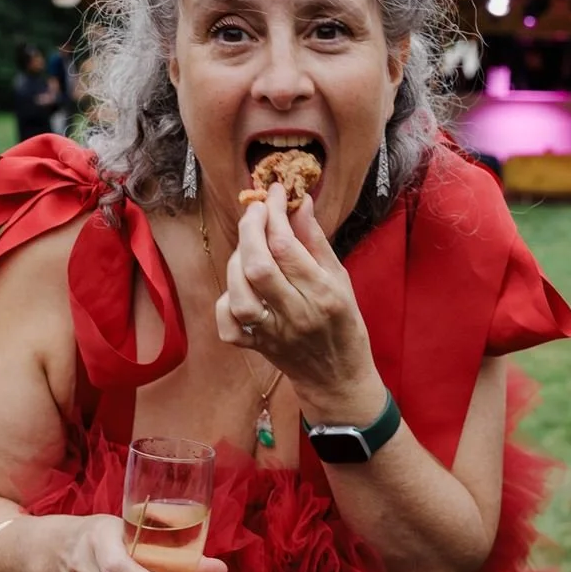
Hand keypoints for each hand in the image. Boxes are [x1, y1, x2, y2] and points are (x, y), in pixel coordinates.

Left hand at [215, 186, 383, 419]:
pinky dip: (226, 300)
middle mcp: (296, 314)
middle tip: (256, 209)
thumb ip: (316, 241)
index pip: (286, 245)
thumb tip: (298, 202)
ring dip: (237, 261)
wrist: (338, 379)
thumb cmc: (344, 324)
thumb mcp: (340, 279)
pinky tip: (239, 287)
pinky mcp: (256, 348)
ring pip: (239, 293)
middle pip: (258, 265)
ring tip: (249, 247)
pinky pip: (228, 324)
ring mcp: (273, 334)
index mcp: (324, 294)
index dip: (274, 212)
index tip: (273, 192)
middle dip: (250, 228)